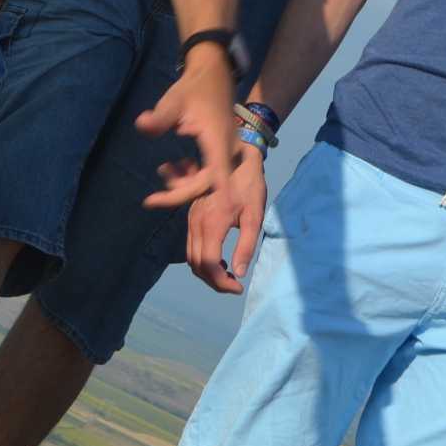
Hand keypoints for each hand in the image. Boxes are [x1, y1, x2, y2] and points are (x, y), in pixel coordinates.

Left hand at [137, 51, 240, 212]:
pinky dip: (190, 176)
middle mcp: (227, 151)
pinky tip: (172, 168)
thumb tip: (141, 125)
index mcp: (218, 141)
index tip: (210, 212)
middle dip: (180, 194)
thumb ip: (159, 117)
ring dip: (184, 184)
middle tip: (150, 201)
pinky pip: (208, 174)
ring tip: (162, 173)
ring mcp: (225, 153)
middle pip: (208, 184)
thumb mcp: (174, 101)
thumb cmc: (194, 89)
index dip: (213, 193)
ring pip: (208, 181)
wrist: (212, 75)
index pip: (217, 173)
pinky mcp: (220, 154)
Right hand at [184, 142, 267, 293]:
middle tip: (233, 286)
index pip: (210, 265)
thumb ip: (246, 246)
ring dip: (207, 273)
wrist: (236, 158)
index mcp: (213, 223)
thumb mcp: (254, 217)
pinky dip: (202, 261)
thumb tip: (239, 273)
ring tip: (228, 276)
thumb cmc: (249, 187)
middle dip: (214, 282)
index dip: (222, 283)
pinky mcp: (191, 217)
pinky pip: (191, 247)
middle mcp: (197, 223)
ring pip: (191, 258)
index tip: (238, 287)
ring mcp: (191, 220)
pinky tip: (220, 261)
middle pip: (197, 265)